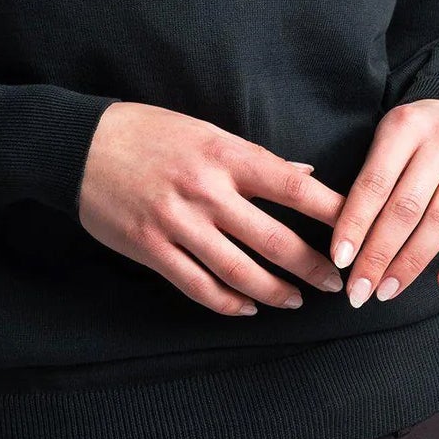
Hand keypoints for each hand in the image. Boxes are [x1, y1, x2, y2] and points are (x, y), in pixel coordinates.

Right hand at [78, 102, 348, 315]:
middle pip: (274, 239)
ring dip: (275, 292)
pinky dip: (229, 303)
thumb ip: (254, 158)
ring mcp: (178, 223)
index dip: (330, 211)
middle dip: (313, 266)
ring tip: (297, 302)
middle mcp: (206, 190)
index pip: (292, 185)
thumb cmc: (147, 131)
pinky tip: (247, 307)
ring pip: (240, 272)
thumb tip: (305, 172)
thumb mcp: (203, 131)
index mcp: (224, 154)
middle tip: (339, 283)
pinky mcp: (152, 249)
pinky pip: (199, 287)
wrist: (79, 145)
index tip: (359, 227)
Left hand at [329, 99, 438, 306]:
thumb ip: (370, 177)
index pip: (374, 183)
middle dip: (379, 255)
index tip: (340, 259)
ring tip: (388, 290)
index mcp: (403, 126)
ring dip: (412, 263)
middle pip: (406, 208)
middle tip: (359, 290)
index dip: (355, 223)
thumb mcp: (387, 137)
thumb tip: (344, 239)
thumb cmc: (414, 134)